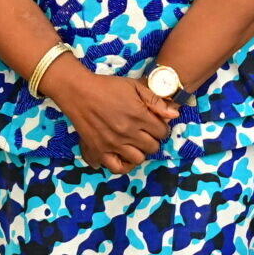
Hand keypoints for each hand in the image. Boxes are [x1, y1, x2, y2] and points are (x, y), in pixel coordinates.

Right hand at [48, 65, 177, 174]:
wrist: (78, 92)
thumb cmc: (107, 86)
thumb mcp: (134, 86)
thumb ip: (155, 101)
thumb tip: (174, 115)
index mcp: (138, 115)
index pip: (162, 132)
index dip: (161, 127)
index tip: (155, 124)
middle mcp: (128, 132)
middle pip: (152, 147)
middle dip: (152, 139)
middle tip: (144, 132)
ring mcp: (114, 144)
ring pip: (139, 159)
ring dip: (140, 151)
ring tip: (134, 143)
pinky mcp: (100, 151)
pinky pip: (117, 168)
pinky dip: (124, 165)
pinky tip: (124, 156)